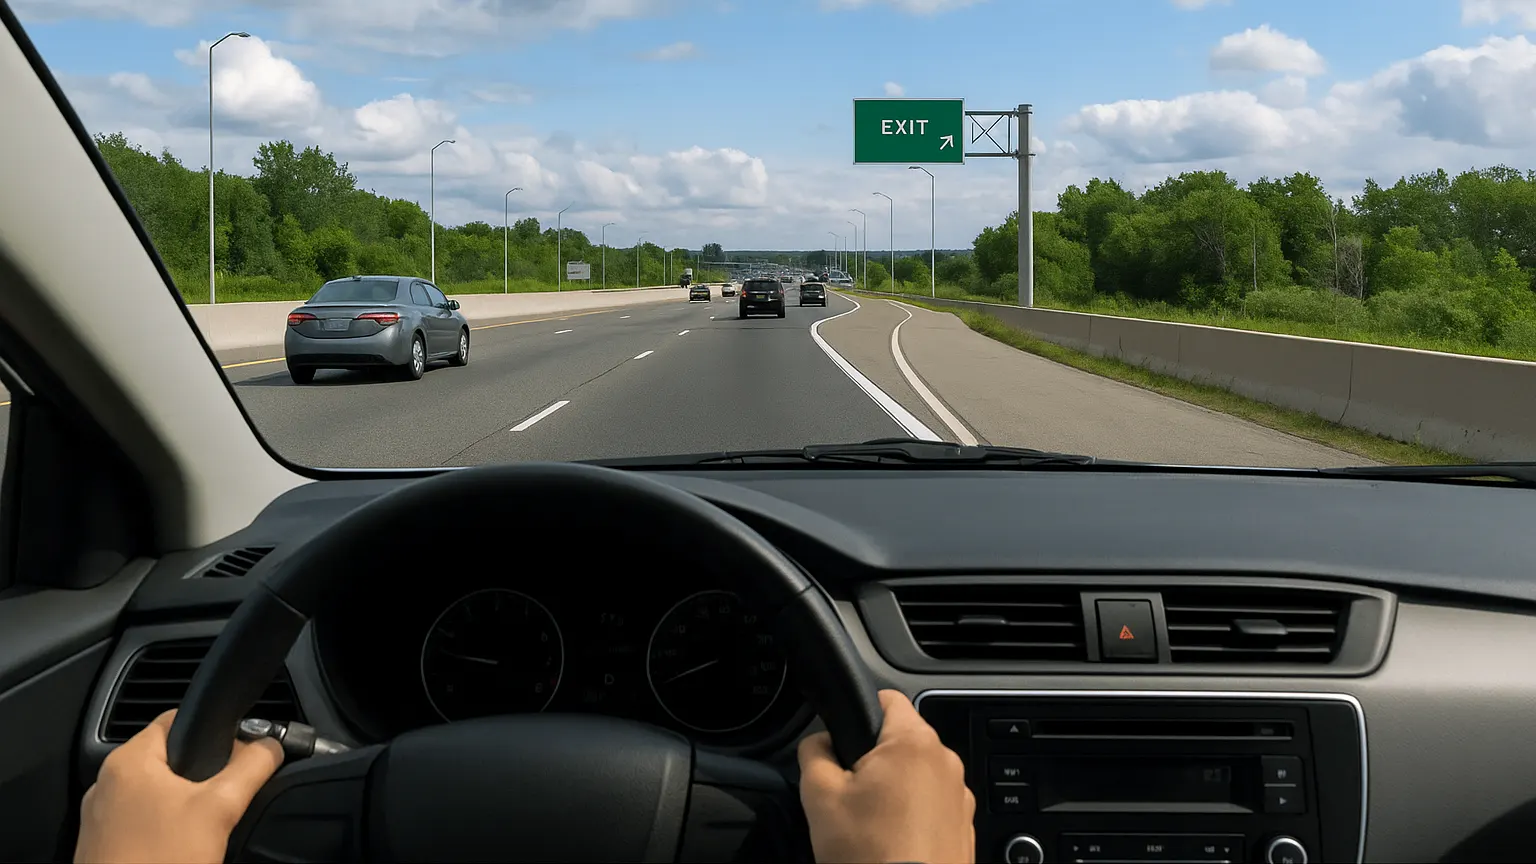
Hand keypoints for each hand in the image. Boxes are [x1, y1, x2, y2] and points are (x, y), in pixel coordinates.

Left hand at [75, 710, 283, 863]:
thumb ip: (251, 768)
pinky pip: (142, 820)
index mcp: (127, 760)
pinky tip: (182, 846)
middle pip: (170, 758)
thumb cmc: (160, 859)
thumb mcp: (219, 808)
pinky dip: (165, 826)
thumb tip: (271, 745)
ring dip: (185, 802)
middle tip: (226, 795)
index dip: (215, 729)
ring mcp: (101, 817)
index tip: (239, 752)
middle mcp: (106, 782)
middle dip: (204, 773)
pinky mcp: (103, 845)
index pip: (178, 719)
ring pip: (157, 792)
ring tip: (205, 824)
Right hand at [798, 689, 975, 863]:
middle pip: (901, 741)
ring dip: (895, 790)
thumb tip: (819, 742)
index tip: (844, 738)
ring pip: (917, 776)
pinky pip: (932, 807)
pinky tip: (892, 842)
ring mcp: (960, 798)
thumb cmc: (870, 855)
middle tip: (849, 793)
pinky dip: (913, 817)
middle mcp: (946, 763)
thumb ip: (814, 752)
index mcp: (914, 742)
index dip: (859, 712)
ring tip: (871, 825)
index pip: (886, 698)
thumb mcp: (819, 795)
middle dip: (874, 760)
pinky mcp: (964, 828)